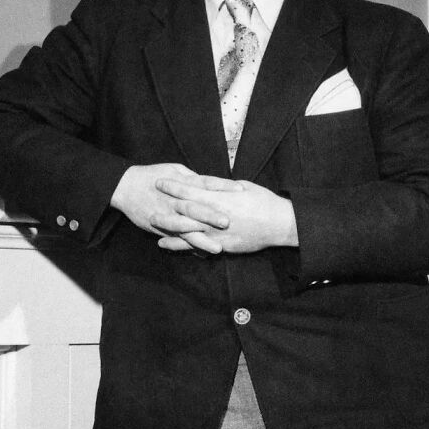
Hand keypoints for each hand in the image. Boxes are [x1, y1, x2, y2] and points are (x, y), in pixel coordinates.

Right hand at [110, 164, 234, 253]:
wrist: (126, 186)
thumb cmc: (152, 175)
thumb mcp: (174, 170)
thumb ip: (193, 178)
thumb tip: (211, 184)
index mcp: (182, 182)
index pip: (206, 182)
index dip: (223, 186)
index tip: (241, 190)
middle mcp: (175, 199)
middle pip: (196, 207)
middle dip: (211, 216)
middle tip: (228, 222)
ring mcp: (167, 215)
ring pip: (186, 229)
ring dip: (202, 240)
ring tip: (218, 249)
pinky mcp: (160, 227)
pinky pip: (176, 239)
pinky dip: (189, 247)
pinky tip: (202, 255)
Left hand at [154, 178, 297, 252]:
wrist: (280, 224)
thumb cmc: (264, 202)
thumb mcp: (242, 187)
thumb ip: (223, 187)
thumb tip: (209, 183)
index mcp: (220, 198)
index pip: (190, 190)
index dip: (174, 186)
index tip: (160, 181)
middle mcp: (215, 216)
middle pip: (184, 210)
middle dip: (165, 204)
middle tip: (149, 200)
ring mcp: (217, 233)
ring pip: (186, 230)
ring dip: (167, 226)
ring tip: (152, 222)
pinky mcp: (222, 246)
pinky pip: (197, 247)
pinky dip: (180, 245)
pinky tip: (166, 244)